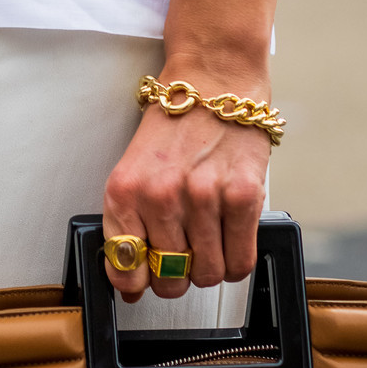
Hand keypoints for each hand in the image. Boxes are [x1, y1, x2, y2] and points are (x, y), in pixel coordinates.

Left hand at [102, 62, 271, 303]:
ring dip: (210, 268)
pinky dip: (236, 261)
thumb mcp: (134, 169)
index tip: (144, 282)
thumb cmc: (174, 126)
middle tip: (184, 255)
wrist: (213, 82)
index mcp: (124, 190)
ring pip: (208, 275)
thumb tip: (130, 285)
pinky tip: (231, 239)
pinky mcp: (242, 196)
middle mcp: (160, 196)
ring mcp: (202, 197)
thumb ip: (130, 224)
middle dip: (177, 277)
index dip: (137, 284)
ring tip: (209, 240)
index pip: (125, 267)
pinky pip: (240, 262)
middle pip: (170, 279)